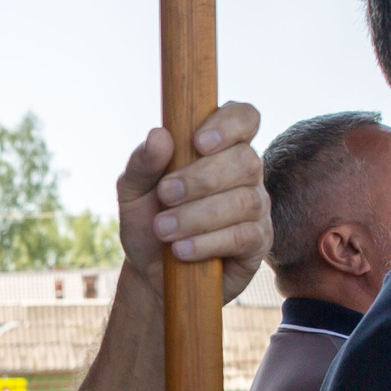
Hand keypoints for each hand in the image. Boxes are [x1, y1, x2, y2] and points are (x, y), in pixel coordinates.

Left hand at [116, 102, 270, 298]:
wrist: (151, 273)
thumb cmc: (148, 221)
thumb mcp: (133, 191)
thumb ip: (142, 162)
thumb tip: (159, 134)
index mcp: (220, 147)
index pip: (245, 117)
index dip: (230, 124)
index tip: (198, 143)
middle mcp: (245, 173)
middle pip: (246, 160)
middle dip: (202, 178)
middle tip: (165, 195)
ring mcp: (256, 207)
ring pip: (245, 200)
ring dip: (198, 215)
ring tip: (164, 230)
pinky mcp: (258, 242)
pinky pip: (244, 236)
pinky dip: (208, 242)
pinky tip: (182, 249)